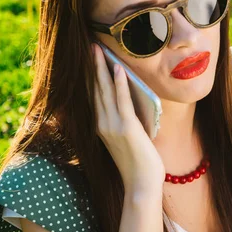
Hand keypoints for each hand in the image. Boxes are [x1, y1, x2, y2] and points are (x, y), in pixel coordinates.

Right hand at [92, 43, 164, 194]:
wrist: (140, 185)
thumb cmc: (138, 165)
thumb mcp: (127, 140)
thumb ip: (124, 122)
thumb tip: (130, 103)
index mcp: (100, 127)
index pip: (94, 96)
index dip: (91, 77)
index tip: (90, 60)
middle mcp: (102, 124)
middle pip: (95, 89)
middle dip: (93, 67)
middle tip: (91, 46)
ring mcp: (112, 125)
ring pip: (105, 91)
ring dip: (102, 69)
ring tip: (98, 50)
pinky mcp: (126, 127)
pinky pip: (121, 100)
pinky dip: (120, 83)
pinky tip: (117, 68)